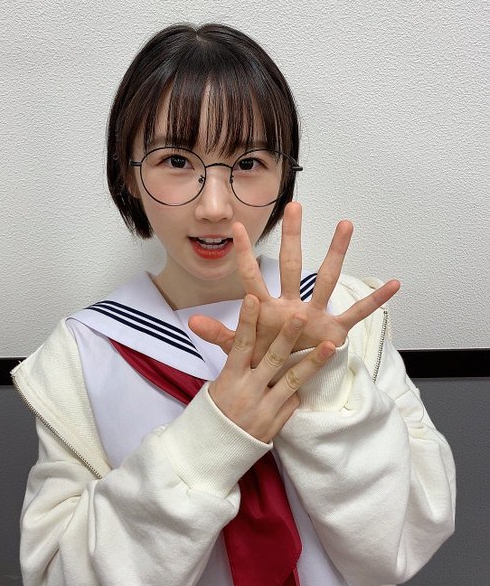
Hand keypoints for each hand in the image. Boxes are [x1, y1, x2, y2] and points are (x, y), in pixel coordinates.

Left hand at [189, 202, 399, 363]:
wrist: (286, 379)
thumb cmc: (264, 358)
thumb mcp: (241, 348)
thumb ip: (221, 334)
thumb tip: (192, 322)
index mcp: (266, 308)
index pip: (252, 276)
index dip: (244, 254)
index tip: (237, 226)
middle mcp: (291, 304)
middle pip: (291, 266)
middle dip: (292, 237)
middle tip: (294, 206)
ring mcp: (315, 314)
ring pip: (326, 279)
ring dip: (336, 253)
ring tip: (345, 224)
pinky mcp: (334, 331)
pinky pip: (357, 313)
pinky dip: (374, 301)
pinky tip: (394, 283)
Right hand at [208, 295, 334, 441]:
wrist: (214, 451)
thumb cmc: (215, 411)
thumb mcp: (215, 385)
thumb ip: (231, 361)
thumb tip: (231, 335)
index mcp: (229, 378)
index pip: (240, 344)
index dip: (246, 321)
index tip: (253, 298)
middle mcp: (247, 391)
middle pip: (272, 359)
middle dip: (287, 336)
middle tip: (300, 315)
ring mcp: (264, 407)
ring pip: (292, 380)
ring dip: (313, 361)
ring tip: (331, 345)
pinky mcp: (276, 422)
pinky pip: (292, 400)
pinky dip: (297, 390)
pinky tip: (306, 381)